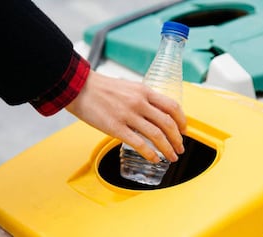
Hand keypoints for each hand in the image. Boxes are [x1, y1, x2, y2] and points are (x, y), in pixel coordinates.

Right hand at [66, 70, 185, 162]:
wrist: (79, 87)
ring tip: (172, 157)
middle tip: (180, 148)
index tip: (183, 131)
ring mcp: (128, 115)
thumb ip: (143, 98)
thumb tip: (154, 112)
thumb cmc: (102, 88)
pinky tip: (154, 159)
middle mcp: (139, 102)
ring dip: (168, 149)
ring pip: (156, 135)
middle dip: (177, 139)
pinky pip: (139, 143)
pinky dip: (150, 153)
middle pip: (168, 123)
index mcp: (144, 91)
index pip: (172, 107)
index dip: (182, 121)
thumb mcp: (129, 87)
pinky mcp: (115, 127)